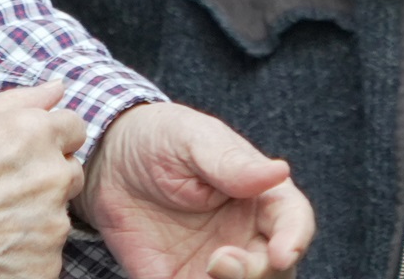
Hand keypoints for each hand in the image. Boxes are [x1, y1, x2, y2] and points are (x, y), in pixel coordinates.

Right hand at [0, 84, 87, 278]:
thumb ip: (19, 101)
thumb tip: (58, 88)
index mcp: (37, 134)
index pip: (74, 129)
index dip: (48, 140)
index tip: (21, 155)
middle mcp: (52, 177)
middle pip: (69, 173)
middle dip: (45, 179)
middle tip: (0, 192)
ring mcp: (49, 227)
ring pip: (58, 218)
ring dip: (35, 220)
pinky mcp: (41, 267)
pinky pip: (46, 258)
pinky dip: (25, 257)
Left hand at [79, 102, 314, 278]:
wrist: (108, 162)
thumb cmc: (160, 139)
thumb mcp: (193, 140)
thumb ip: (232, 163)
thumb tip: (279, 171)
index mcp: (259, 196)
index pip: (294, 221)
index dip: (295, 239)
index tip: (283, 253)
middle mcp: (244, 236)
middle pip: (275, 268)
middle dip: (258, 273)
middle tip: (220, 261)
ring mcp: (213, 264)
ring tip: (202, 272)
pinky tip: (170, 278)